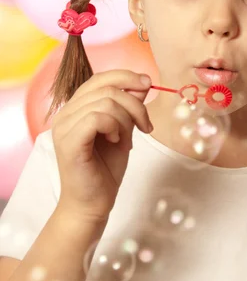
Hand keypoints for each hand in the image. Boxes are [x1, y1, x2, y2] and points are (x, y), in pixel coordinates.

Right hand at [52, 69, 152, 222]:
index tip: (148, 84)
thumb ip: (128, 107)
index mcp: (76, 108)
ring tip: (126, 139)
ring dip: (126, 119)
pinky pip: (96, 118)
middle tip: (146, 126)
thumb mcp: (123, 131)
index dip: (126, 76)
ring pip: (105, 102)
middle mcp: (66, 113)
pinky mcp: (69, 142)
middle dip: (135, 104)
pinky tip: (115, 141)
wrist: (92, 203)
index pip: (100, 78)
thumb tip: (142, 83)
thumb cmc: (105, 169)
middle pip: (106, 88)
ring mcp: (64, 127)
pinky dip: (114, 127)